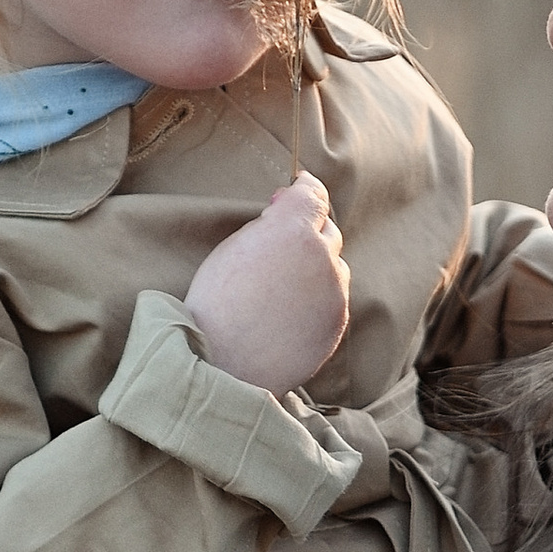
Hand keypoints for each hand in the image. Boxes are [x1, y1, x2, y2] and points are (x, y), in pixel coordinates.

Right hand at [184, 173, 351, 393]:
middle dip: (308, 233)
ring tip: (283, 289)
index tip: (299, 188)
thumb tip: (285, 215)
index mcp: (291, 229)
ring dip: (316, 269)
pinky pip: (334, 300)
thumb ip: (267, 228)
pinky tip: (290, 314)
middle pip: (327, 231)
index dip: (305, 189)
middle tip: (281, 246)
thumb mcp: (232, 249)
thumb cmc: (215, 304)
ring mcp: (334, 292)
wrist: (223, 363)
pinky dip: (318, 300)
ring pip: (335, 268)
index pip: (313, 195)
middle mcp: (321, 255)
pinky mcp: (337, 322)